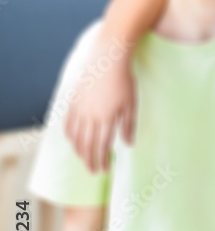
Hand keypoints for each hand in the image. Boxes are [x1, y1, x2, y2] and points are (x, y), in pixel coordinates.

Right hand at [65, 54, 135, 172]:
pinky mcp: (72, 101)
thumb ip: (128, 125)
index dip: (102, 159)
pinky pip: (67, 123)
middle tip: (93, 171)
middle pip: (86, 144)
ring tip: (83, 159)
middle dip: (89, 160)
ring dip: (78, 150)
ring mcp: (79, 108)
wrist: (106, 58)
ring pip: (75, 136)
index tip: (103, 169)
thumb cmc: (124, 81)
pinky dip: (69, 135)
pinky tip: (73, 141)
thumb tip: (128, 144)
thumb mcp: (131, 104)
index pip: (102, 146)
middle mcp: (89, 116)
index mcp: (106, 118)